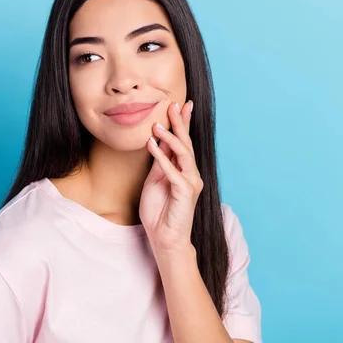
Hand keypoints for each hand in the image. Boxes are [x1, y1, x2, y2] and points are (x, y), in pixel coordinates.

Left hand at [139, 100, 203, 255]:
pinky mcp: (186, 192)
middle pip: (186, 143)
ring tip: (157, 125)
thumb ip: (159, 163)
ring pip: (183, 154)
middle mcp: (190, 174)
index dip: (182, 124)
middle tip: (173, 105)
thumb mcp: (155, 180)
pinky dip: (162, 157)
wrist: (164, 237)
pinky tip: (152, 145)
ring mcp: (190, 182)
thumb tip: (157, 141)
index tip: (179, 105)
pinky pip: (173, 171)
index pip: (183, 142)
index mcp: (183, 170)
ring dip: (169, 138)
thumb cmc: (159, 211)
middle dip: (180, 123)